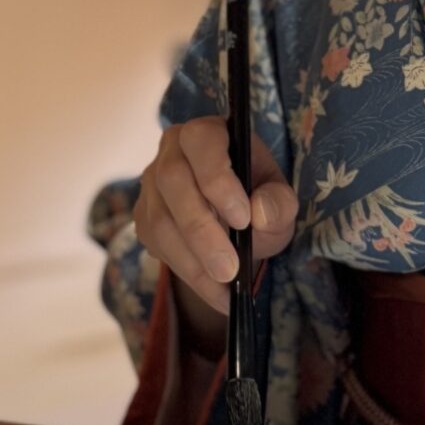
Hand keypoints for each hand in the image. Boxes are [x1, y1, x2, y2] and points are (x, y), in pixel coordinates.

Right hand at [133, 117, 297, 345]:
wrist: (235, 221)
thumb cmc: (258, 198)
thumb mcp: (280, 199)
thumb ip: (279, 203)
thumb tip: (260, 213)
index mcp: (208, 133)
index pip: (201, 142)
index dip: (217, 178)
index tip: (242, 218)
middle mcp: (171, 151)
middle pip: (173, 182)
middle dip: (202, 230)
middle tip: (231, 269)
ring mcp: (151, 184)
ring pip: (160, 219)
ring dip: (192, 259)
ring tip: (226, 285)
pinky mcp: (143, 216)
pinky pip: (155, 245)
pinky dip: (187, 273)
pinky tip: (215, 291)